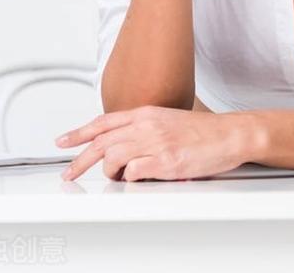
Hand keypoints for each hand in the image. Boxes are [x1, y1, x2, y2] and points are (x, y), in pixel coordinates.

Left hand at [54, 105, 256, 181]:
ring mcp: (156, 142)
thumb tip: (120, 147)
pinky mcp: (166, 160)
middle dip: (80, 160)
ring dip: (109, 172)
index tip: (63, 141)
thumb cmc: (202, 131)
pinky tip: (137, 179)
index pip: (104, 122)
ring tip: (119, 177)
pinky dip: (129, 179)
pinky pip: (134, 172)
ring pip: (113, 157)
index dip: (80, 132)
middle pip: (102, 141)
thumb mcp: (167, 120)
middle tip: (68, 173)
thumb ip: (142, 129)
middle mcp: (147, 125)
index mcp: (146, 113)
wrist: (230, 134)